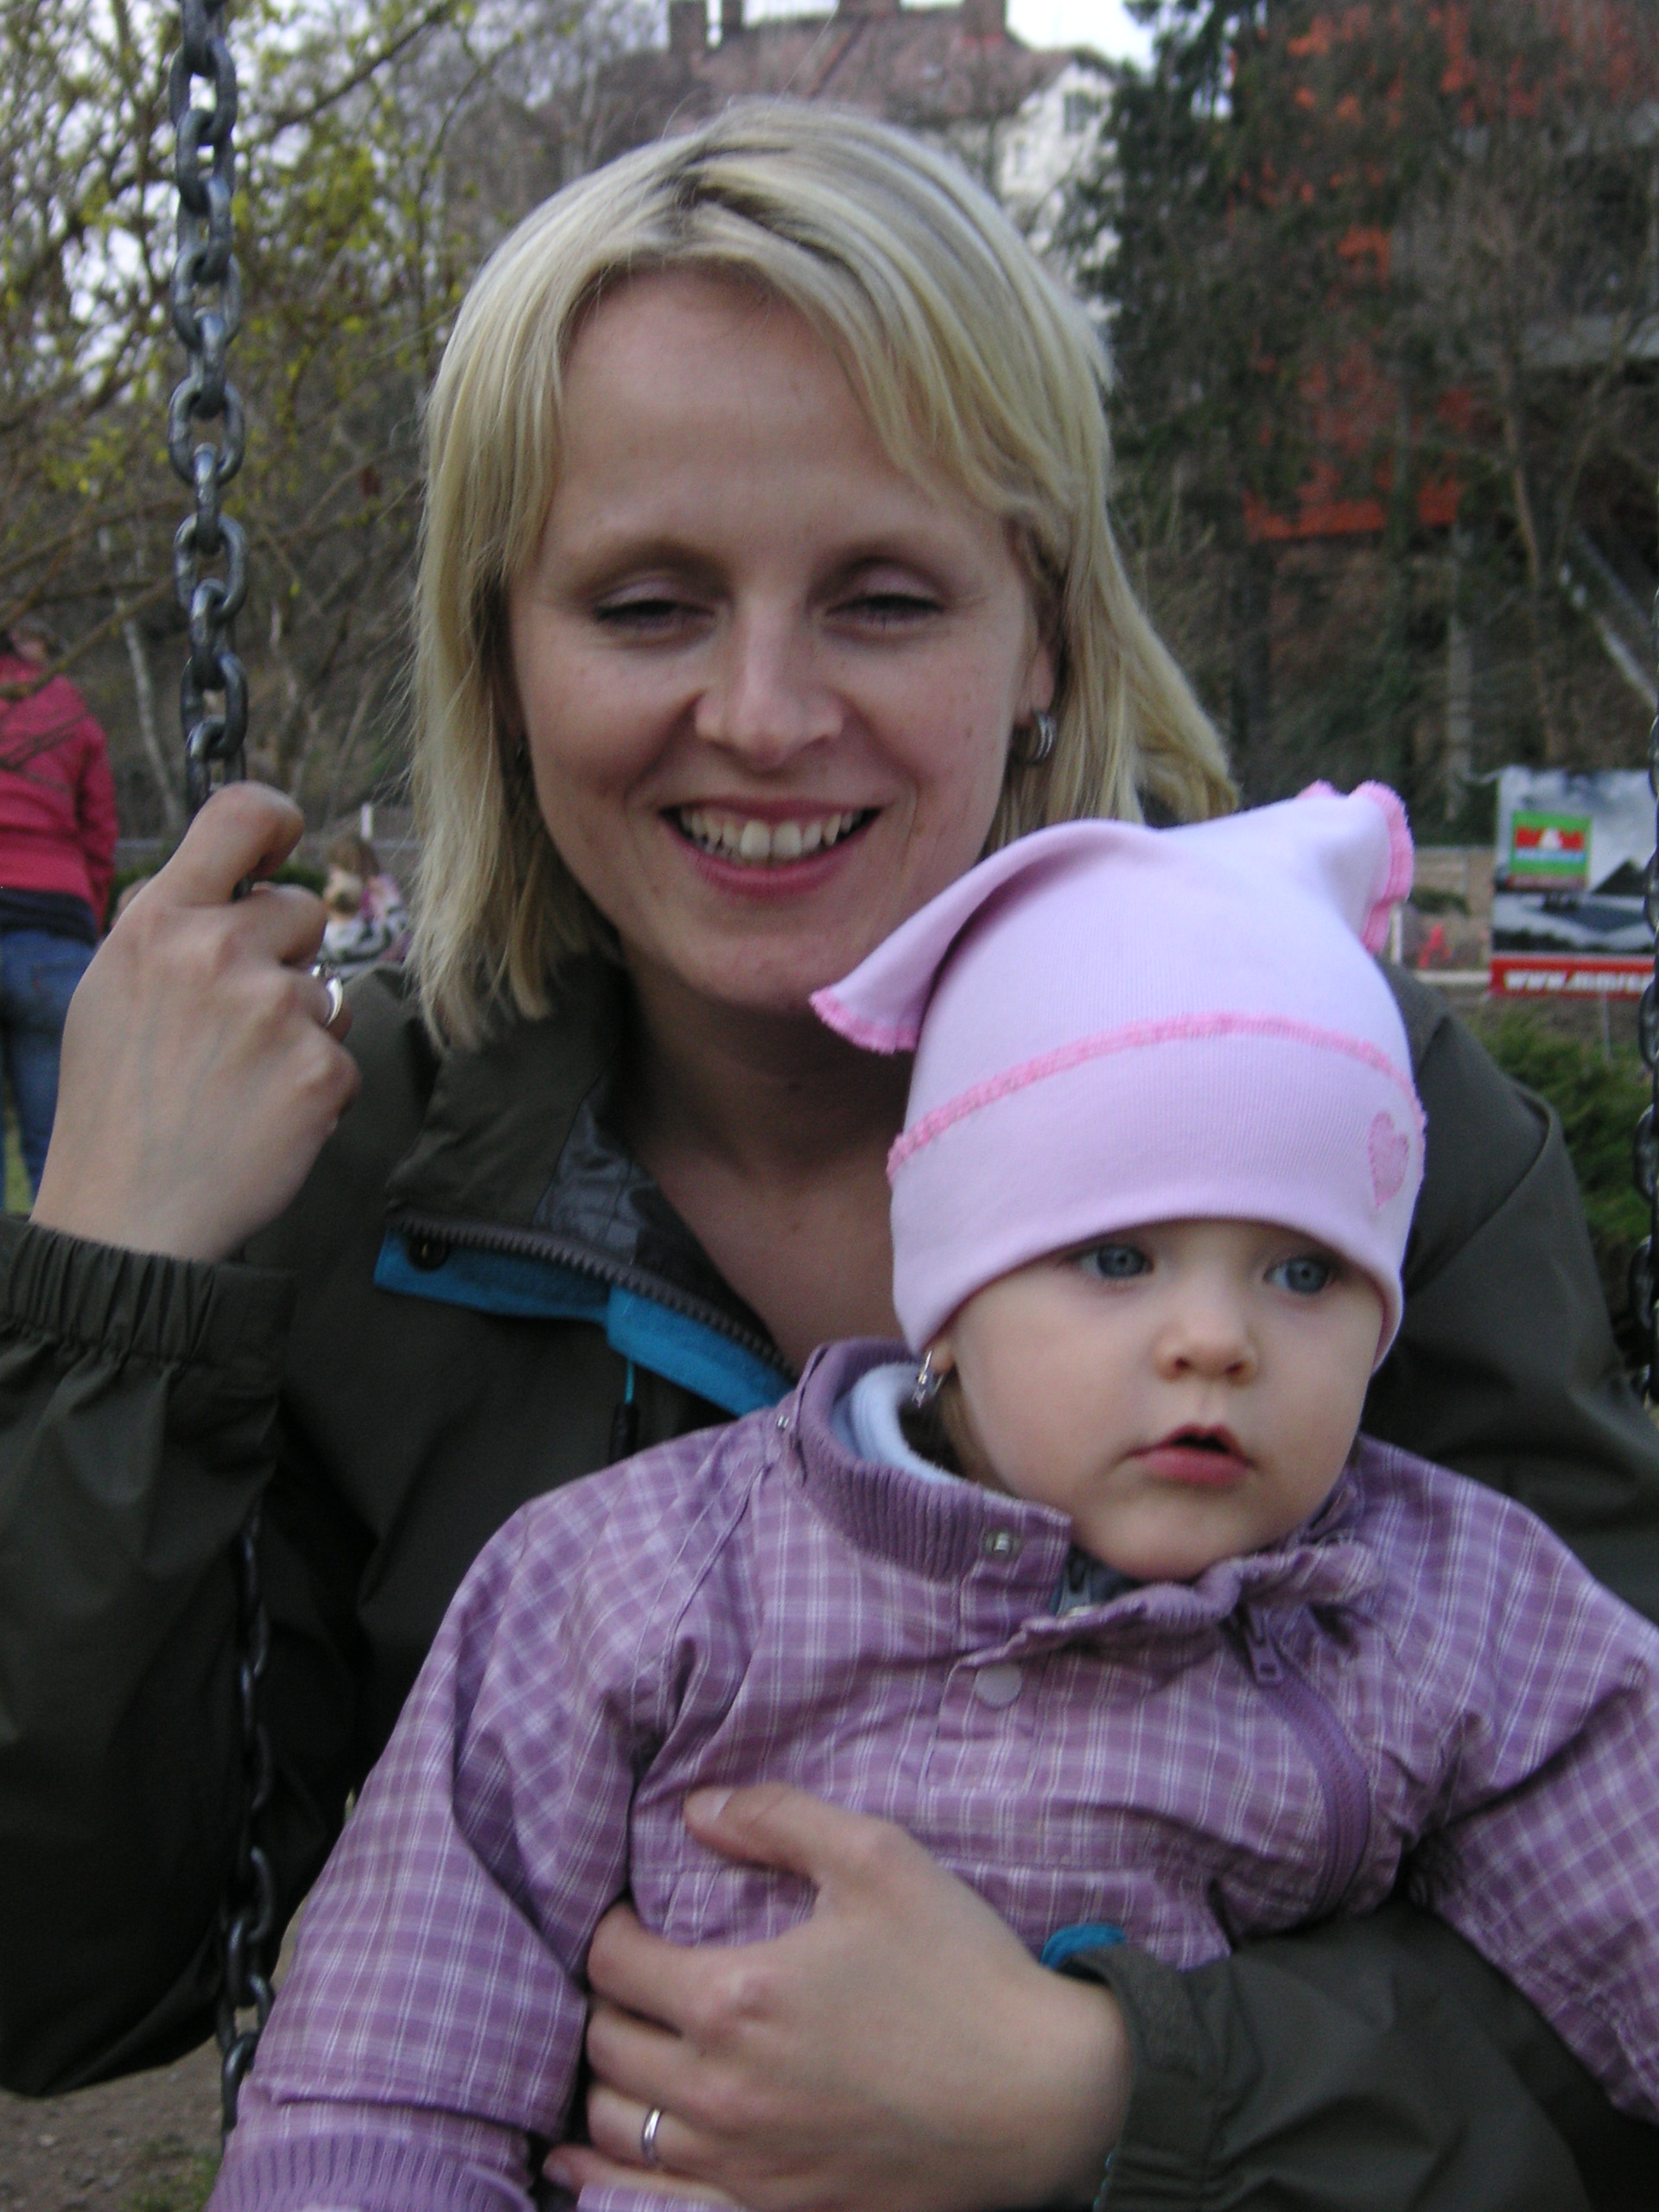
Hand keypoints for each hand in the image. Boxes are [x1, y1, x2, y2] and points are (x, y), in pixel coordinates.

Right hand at [33, 784, 359, 1260]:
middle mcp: (218, 951)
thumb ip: (175, 927)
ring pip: (327, 991)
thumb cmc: (115, 1103)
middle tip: (234, 1023)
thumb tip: (234, 883)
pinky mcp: (320, 1069)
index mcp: (160, 922)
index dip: (278, 820)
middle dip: (285, 957)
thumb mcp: (113, 988)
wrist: (127, 1215)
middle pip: (305, 910)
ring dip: (300, 1030)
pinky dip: (315, 1088)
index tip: (285, 846)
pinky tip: (263, 1116)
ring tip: (237, 1081)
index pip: (241, 813)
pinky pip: (342, 1056)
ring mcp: (274, 1010)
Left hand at [551, 1786, 1128, 2211]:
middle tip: (641, 1975)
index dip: (611, 1930)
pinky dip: (608, 2175)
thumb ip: (779, 1817)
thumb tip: (697, 1809)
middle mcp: (723, 2090)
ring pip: (618, 2127)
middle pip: (607, 2045)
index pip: (614, 1964)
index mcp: (738, 1997)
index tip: (632, 1917)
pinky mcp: (775, 2209)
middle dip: (611, 2001)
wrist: (1042, 2098)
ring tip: (641, 2045)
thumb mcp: (879, 1858)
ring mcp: (745, 2163)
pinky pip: (651, 2201)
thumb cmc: (962, 1969)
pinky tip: (586, 2158)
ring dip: (614, 2080)